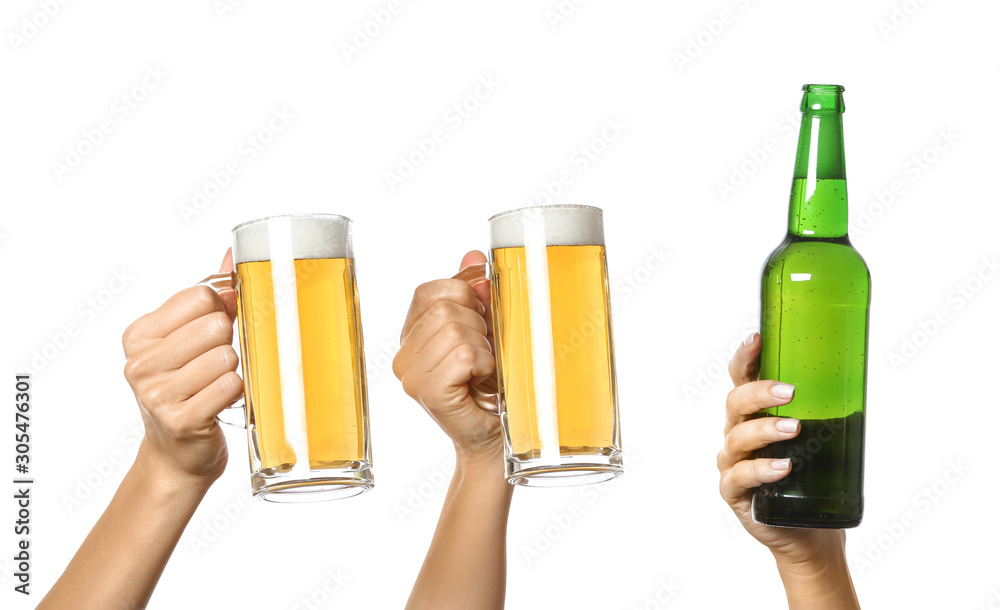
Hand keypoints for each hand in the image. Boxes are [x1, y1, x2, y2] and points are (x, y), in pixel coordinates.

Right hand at [122, 249, 242, 487]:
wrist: (179, 455)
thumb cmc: (191, 387)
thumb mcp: (191, 338)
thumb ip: (212, 295)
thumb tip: (233, 252)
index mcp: (139, 334)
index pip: (202, 295)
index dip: (221, 311)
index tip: (215, 331)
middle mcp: (139, 362)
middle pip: (216, 324)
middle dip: (229, 342)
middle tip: (215, 364)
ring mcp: (156, 394)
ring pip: (227, 355)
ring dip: (234, 370)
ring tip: (216, 385)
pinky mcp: (180, 420)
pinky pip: (231, 385)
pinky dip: (237, 393)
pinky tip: (221, 403)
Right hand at [393, 250, 500, 462]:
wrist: (496, 438)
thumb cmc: (493, 386)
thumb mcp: (486, 330)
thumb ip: (476, 293)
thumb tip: (474, 256)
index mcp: (411, 336)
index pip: (430, 290)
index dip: (464, 296)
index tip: (480, 323)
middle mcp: (403, 355)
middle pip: (446, 306)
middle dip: (479, 325)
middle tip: (483, 355)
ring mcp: (410, 375)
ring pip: (456, 328)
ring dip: (484, 346)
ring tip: (482, 370)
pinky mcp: (427, 391)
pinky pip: (464, 353)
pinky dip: (483, 363)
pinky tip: (481, 381)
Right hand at [718, 333, 848, 568]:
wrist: (810, 531)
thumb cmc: (814, 480)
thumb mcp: (822, 439)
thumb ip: (826, 410)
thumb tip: (858, 376)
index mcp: (753, 414)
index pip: (741, 378)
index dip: (745, 357)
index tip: (758, 339)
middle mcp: (737, 433)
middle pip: (735, 403)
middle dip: (760, 393)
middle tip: (791, 392)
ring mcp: (732, 463)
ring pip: (737, 438)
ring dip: (765, 429)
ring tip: (794, 429)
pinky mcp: (734, 492)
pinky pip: (740, 477)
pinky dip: (760, 470)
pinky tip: (782, 468)